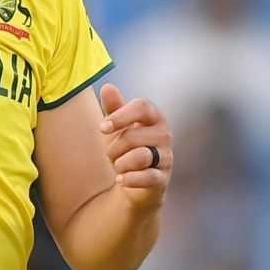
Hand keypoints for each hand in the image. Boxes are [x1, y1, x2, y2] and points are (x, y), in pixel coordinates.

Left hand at [99, 82, 171, 209]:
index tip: (102, 128)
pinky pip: (147, 177)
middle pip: (133, 135)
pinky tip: (121, 180)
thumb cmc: (126, 149)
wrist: (133, 182)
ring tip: (119, 168)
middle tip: (111, 155)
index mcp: (154, 117)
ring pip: (140, 156)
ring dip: (120, 164)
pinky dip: (129, 179)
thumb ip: (113, 108)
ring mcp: (166, 157)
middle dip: (113, 148)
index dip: (120, 116)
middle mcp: (165, 135)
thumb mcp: (116, 128)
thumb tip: (108, 87)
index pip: (141, 106)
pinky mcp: (163, 178)